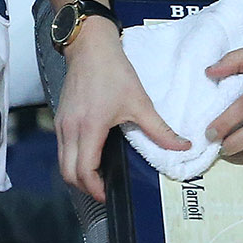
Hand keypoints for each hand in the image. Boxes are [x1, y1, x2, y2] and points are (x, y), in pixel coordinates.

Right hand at [53, 26, 190, 201]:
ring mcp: (61, 125)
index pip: (83, 170)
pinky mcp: (60, 119)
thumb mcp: (140, 102)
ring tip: (99, 177)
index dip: (95, 188)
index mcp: (88, 128)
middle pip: (67, 173)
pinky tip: (91, 157)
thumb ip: (160, 129)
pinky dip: (73, 160)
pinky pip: (62, 149)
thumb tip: (182, 146)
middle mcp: (69, 130)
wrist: (90, 48)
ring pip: (62, 162)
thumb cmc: (113, 72)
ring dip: (77, 175)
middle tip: (104, 190)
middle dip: (84, 187)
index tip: (108, 194)